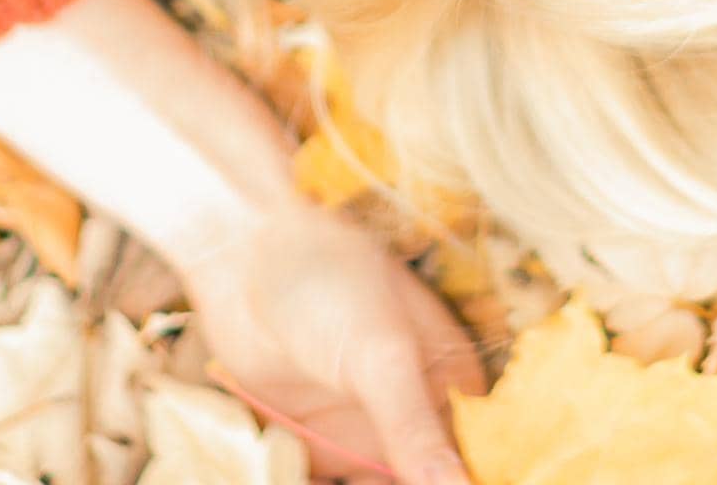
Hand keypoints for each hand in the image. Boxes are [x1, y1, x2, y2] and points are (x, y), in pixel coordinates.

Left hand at [179, 195, 486, 484]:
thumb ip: (416, 427)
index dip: (460, 478)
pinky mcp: (314, 446)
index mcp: (450, 379)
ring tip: (339, 479)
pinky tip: (307, 484)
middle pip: (425, 479)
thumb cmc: (325, 276)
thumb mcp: (382, 352)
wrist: (242, 255)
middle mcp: (411, 409)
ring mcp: (361, 430)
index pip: (474, 453)